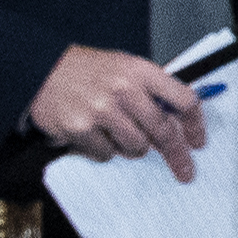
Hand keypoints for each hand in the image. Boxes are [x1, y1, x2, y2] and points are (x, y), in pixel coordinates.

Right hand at [26, 46, 205, 181]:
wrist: (40, 68)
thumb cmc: (87, 70)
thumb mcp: (125, 68)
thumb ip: (151, 92)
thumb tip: (176, 124)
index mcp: (141, 71)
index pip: (183, 100)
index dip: (194, 125)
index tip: (197, 142)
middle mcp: (124, 89)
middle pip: (163, 131)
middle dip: (176, 154)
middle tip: (184, 170)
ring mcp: (101, 110)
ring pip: (136, 147)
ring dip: (133, 148)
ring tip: (117, 132)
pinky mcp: (80, 128)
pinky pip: (106, 154)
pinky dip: (104, 150)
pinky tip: (94, 133)